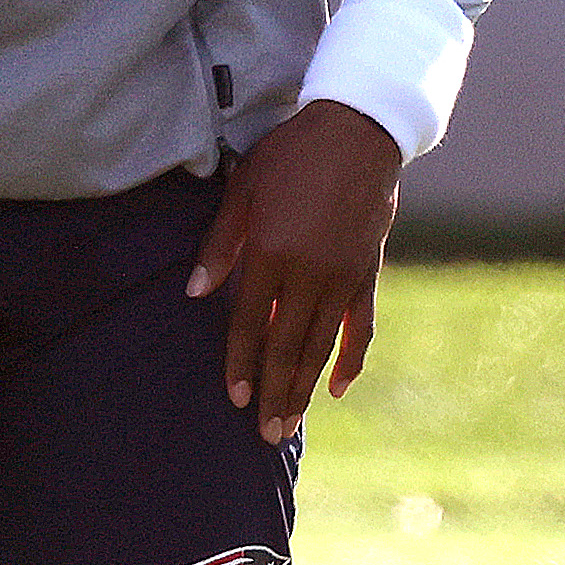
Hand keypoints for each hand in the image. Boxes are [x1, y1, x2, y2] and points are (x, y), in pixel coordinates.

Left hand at [190, 100, 404, 442]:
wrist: (360, 130)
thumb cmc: (292, 155)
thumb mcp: (244, 189)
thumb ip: (220, 245)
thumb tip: (195, 293)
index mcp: (272, 253)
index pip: (248, 324)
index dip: (239, 364)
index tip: (232, 398)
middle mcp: (310, 273)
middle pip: (286, 348)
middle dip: (272, 393)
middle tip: (263, 434)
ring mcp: (344, 277)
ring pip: (321, 347)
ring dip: (304, 389)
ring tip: (289, 424)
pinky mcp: (368, 274)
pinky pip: (361, 328)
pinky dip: (351, 361)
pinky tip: (337, 389)